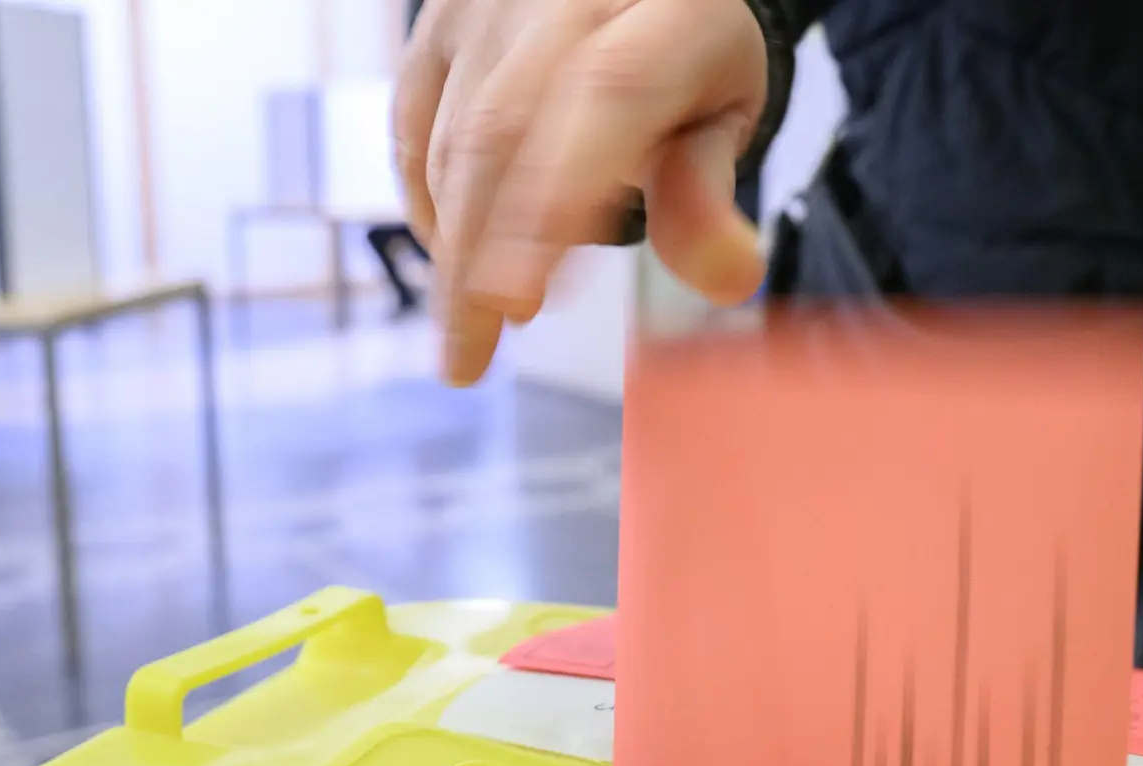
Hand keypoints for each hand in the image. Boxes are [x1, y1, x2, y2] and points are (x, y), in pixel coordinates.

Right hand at [395, 0, 769, 384]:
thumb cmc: (688, 61)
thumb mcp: (724, 119)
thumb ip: (708, 194)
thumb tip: (728, 278)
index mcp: (669, 14)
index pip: (609, 96)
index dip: (555, 199)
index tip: (518, 299)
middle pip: (503, 129)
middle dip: (477, 255)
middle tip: (470, 352)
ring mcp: (492, 3)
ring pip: (452, 136)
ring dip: (455, 244)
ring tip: (476, 325)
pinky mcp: (439, 20)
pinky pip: (414, 124)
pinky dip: (428, 203)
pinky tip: (454, 260)